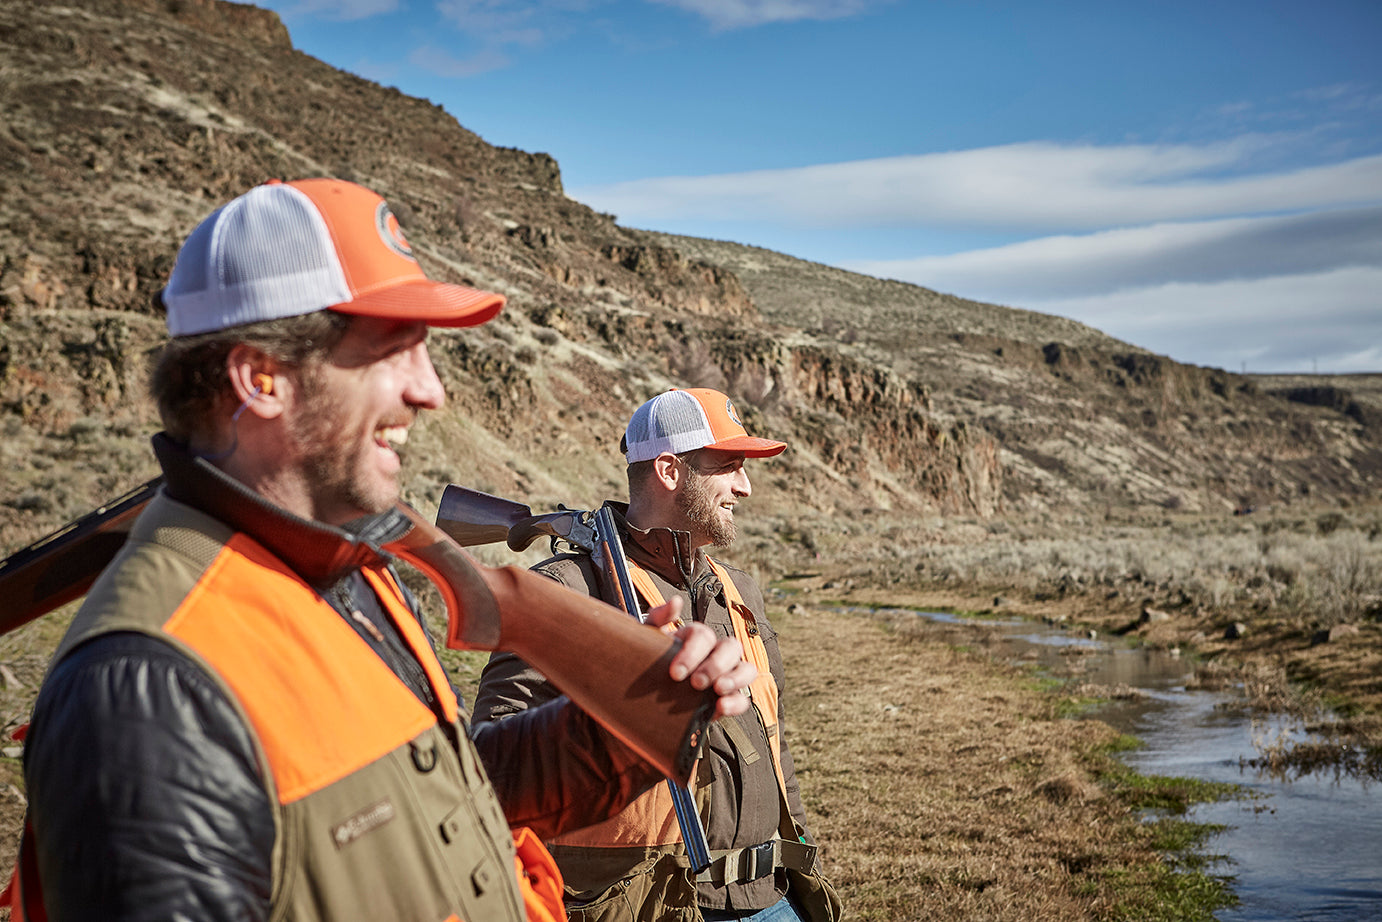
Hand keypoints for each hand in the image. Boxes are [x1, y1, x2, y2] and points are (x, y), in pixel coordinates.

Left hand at [646, 597, 754, 719]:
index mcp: (697, 637)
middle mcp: (717, 652)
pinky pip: (743, 698)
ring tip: (718, 690)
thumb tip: (676, 601)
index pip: (704, 635)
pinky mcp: (729, 698)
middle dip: (716, 665)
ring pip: (746, 669)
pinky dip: (736, 703)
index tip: (675, 673)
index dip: (692, 653)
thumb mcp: (648, 638)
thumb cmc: (650, 660)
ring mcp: (727, 675)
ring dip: (735, 678)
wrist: (646, 693)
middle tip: (696, 683)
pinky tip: (721, 707)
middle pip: (731, 648)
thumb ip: (659, 617)